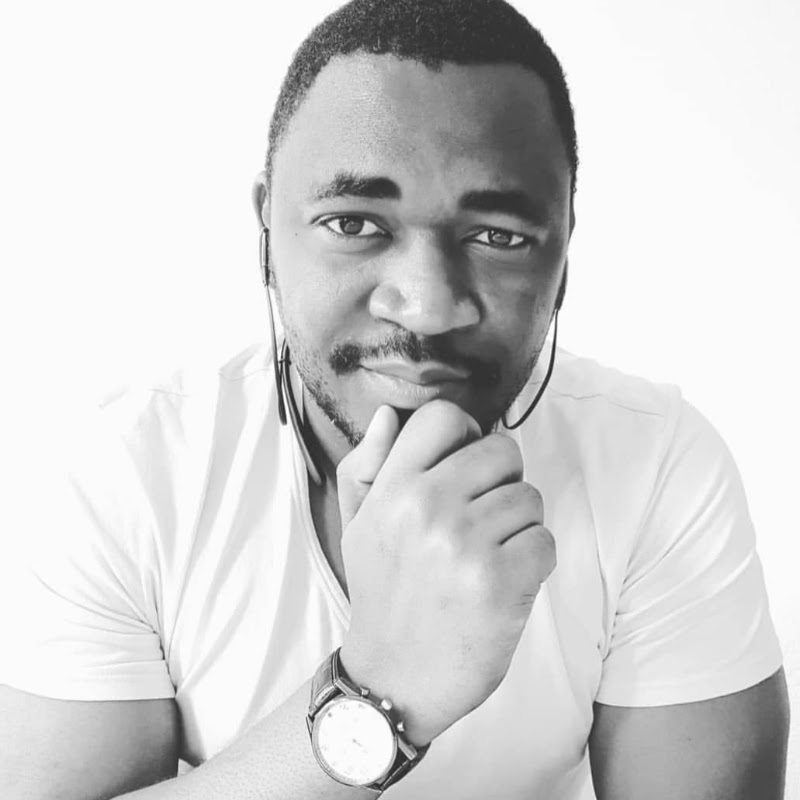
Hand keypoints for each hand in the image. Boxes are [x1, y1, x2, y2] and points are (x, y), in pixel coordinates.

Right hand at [337, 400, 555, 746]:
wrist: (393, 677)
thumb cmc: (381, 595)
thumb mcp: (356, 526)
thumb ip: (364, 466)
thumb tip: (387, 415)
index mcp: (392, 489)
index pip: (444, 417)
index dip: (465, 434)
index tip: (465, 463)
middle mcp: (428, 508)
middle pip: (502, 451)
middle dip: (501, 481)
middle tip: (482, 517)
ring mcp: (466, 545)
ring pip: (529, 497)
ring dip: (518, 525)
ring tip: (489, 553)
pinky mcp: (502, 582)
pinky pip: (544, 540)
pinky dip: (533, 561)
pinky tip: (504, 580)